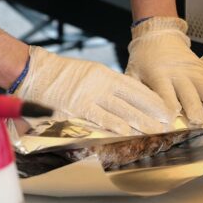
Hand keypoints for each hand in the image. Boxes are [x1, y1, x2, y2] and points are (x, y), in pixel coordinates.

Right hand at [14, 46, 172, 134]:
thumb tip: (124, 100)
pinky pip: (99, 117)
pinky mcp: (77, 108)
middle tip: (168, 122)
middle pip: (133, 99)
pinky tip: (127, 131)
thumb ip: (105, 85)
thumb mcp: (89, 73)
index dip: (151, 98)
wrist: (35, 71)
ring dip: (139, 121)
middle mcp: (101, 84)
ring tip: (154, 130)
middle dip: (151, 112)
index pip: (134, 87)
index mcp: (105, 74)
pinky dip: (114, 124)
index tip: (164, 107)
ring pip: (121, 109)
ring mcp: (90, 96)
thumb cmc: (60, 73)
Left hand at [126, 17, 202, 124]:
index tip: (170, 121)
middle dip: (194, 106)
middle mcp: (178, 73)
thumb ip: (135, 92)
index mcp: (158, 74)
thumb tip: (134, 114)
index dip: (167, 106)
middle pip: (189, 90)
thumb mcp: (132, 73)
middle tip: (200, 121)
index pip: (164, 91)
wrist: (159, 35)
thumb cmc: (144, 59)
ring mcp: (194, 70)